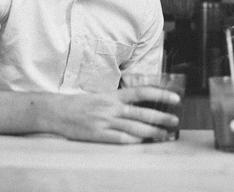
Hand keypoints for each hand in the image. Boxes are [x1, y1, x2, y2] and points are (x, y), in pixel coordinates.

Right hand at [49, 87, 180, 143]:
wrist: (58, 112)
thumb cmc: (82, 104)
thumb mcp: (103, 96)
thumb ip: (121, 100)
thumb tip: (143, 103)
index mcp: (113, 95)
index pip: (142, 92)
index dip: (160, 94)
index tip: (175, 98)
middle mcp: (112, 107)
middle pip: (141, 112)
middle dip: (161, 117)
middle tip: (175, 120)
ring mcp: (106, 121)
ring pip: (134, 127)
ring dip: (152, 131)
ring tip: (165, 134)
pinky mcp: (99, 135)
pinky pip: (120, 139)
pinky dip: (134, 140)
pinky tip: (145, 142)